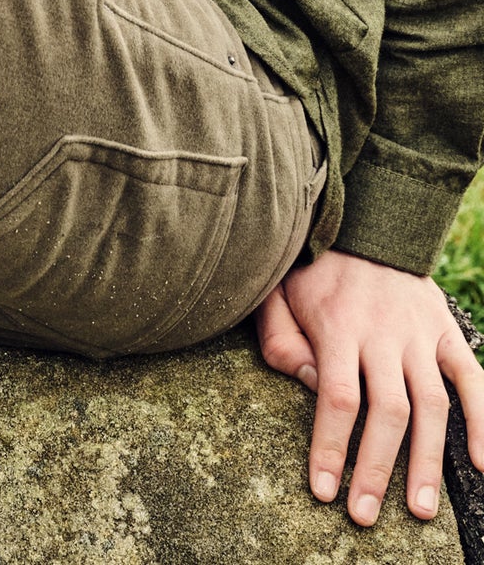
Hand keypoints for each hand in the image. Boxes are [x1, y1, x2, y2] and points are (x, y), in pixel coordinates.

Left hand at [255, 247, 483, 525]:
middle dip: (375, 468)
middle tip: (365, 516)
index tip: (324, 490)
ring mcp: (421, 333)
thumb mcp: (277, 294)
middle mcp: (384, 332)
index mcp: (338, 325)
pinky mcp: (446, 331)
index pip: (338, 398)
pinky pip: (472, 379)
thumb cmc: (313, 269)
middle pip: (387, 410)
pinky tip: (481, 464)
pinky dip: (482, 420)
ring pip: (431, 405)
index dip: (332, 448)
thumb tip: (311, 388)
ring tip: (419, 510)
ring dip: (426, 461)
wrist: (366, 222)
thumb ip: (282, 341)